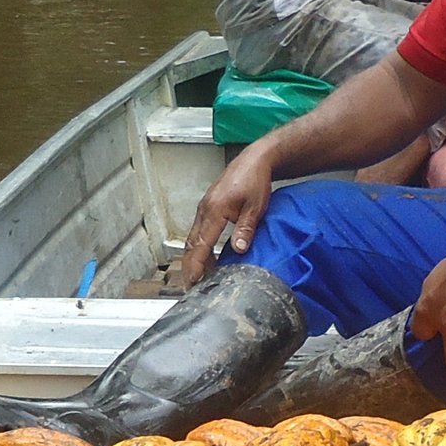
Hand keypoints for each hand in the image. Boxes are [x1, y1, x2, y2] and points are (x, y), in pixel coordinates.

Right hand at [178, 145, 277, 285]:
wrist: (254, 160)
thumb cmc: (255, 180)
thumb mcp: (255, 207)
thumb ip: (246, 228)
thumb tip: (239, 250)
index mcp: (214, 210)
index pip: (201, 244)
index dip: (196, 265)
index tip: (193, 281)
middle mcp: (205, 209)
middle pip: (192, 244)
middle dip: (189, 266)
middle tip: (190, 286)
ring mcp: (204, 208)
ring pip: (194, 238)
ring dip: (194, 257)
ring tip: (198, 276)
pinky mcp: (208, 207)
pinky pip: (199, 230)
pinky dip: (200, 246)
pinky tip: (209, 257)